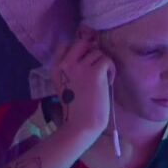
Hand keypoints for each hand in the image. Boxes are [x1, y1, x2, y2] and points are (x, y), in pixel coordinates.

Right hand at [53, 26, 116, 141]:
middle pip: (81, 43)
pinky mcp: (95, 72)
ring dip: (103, 64)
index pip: (65, 45)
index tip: (85, 59)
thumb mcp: (65, 86)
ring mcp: (80, 67)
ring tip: (103, 79)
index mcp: (56, 69)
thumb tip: (88, 56)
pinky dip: (111, 70)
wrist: (82, 124)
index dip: (78, 49)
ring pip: (97, 52)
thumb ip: (71, 71)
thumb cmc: (76, 110)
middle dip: (92, 51)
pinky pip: (107, 60)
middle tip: (96, 65)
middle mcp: (66, 64)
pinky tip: (108, 82)